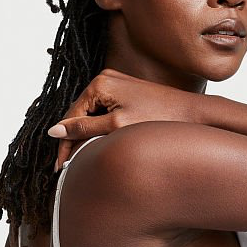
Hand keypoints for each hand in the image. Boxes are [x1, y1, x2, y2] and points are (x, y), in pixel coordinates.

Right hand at [46, 68, 199, 169]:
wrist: (191, 113)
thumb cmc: (159, 118)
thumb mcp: (117, 127)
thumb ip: (84, 129)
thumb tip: (54, 131)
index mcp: (100, 83)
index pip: (71, 116)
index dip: (64, 143)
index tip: (60, 166)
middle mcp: (105, 78)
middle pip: (79, 114)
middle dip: (73, 140)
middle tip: (67, 168)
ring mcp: (116, 84)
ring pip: (92, 115)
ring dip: (86, 136)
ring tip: (81, 160)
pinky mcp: (126, 92)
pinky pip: (104, 112)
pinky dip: (100, 129)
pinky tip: (99, 146)